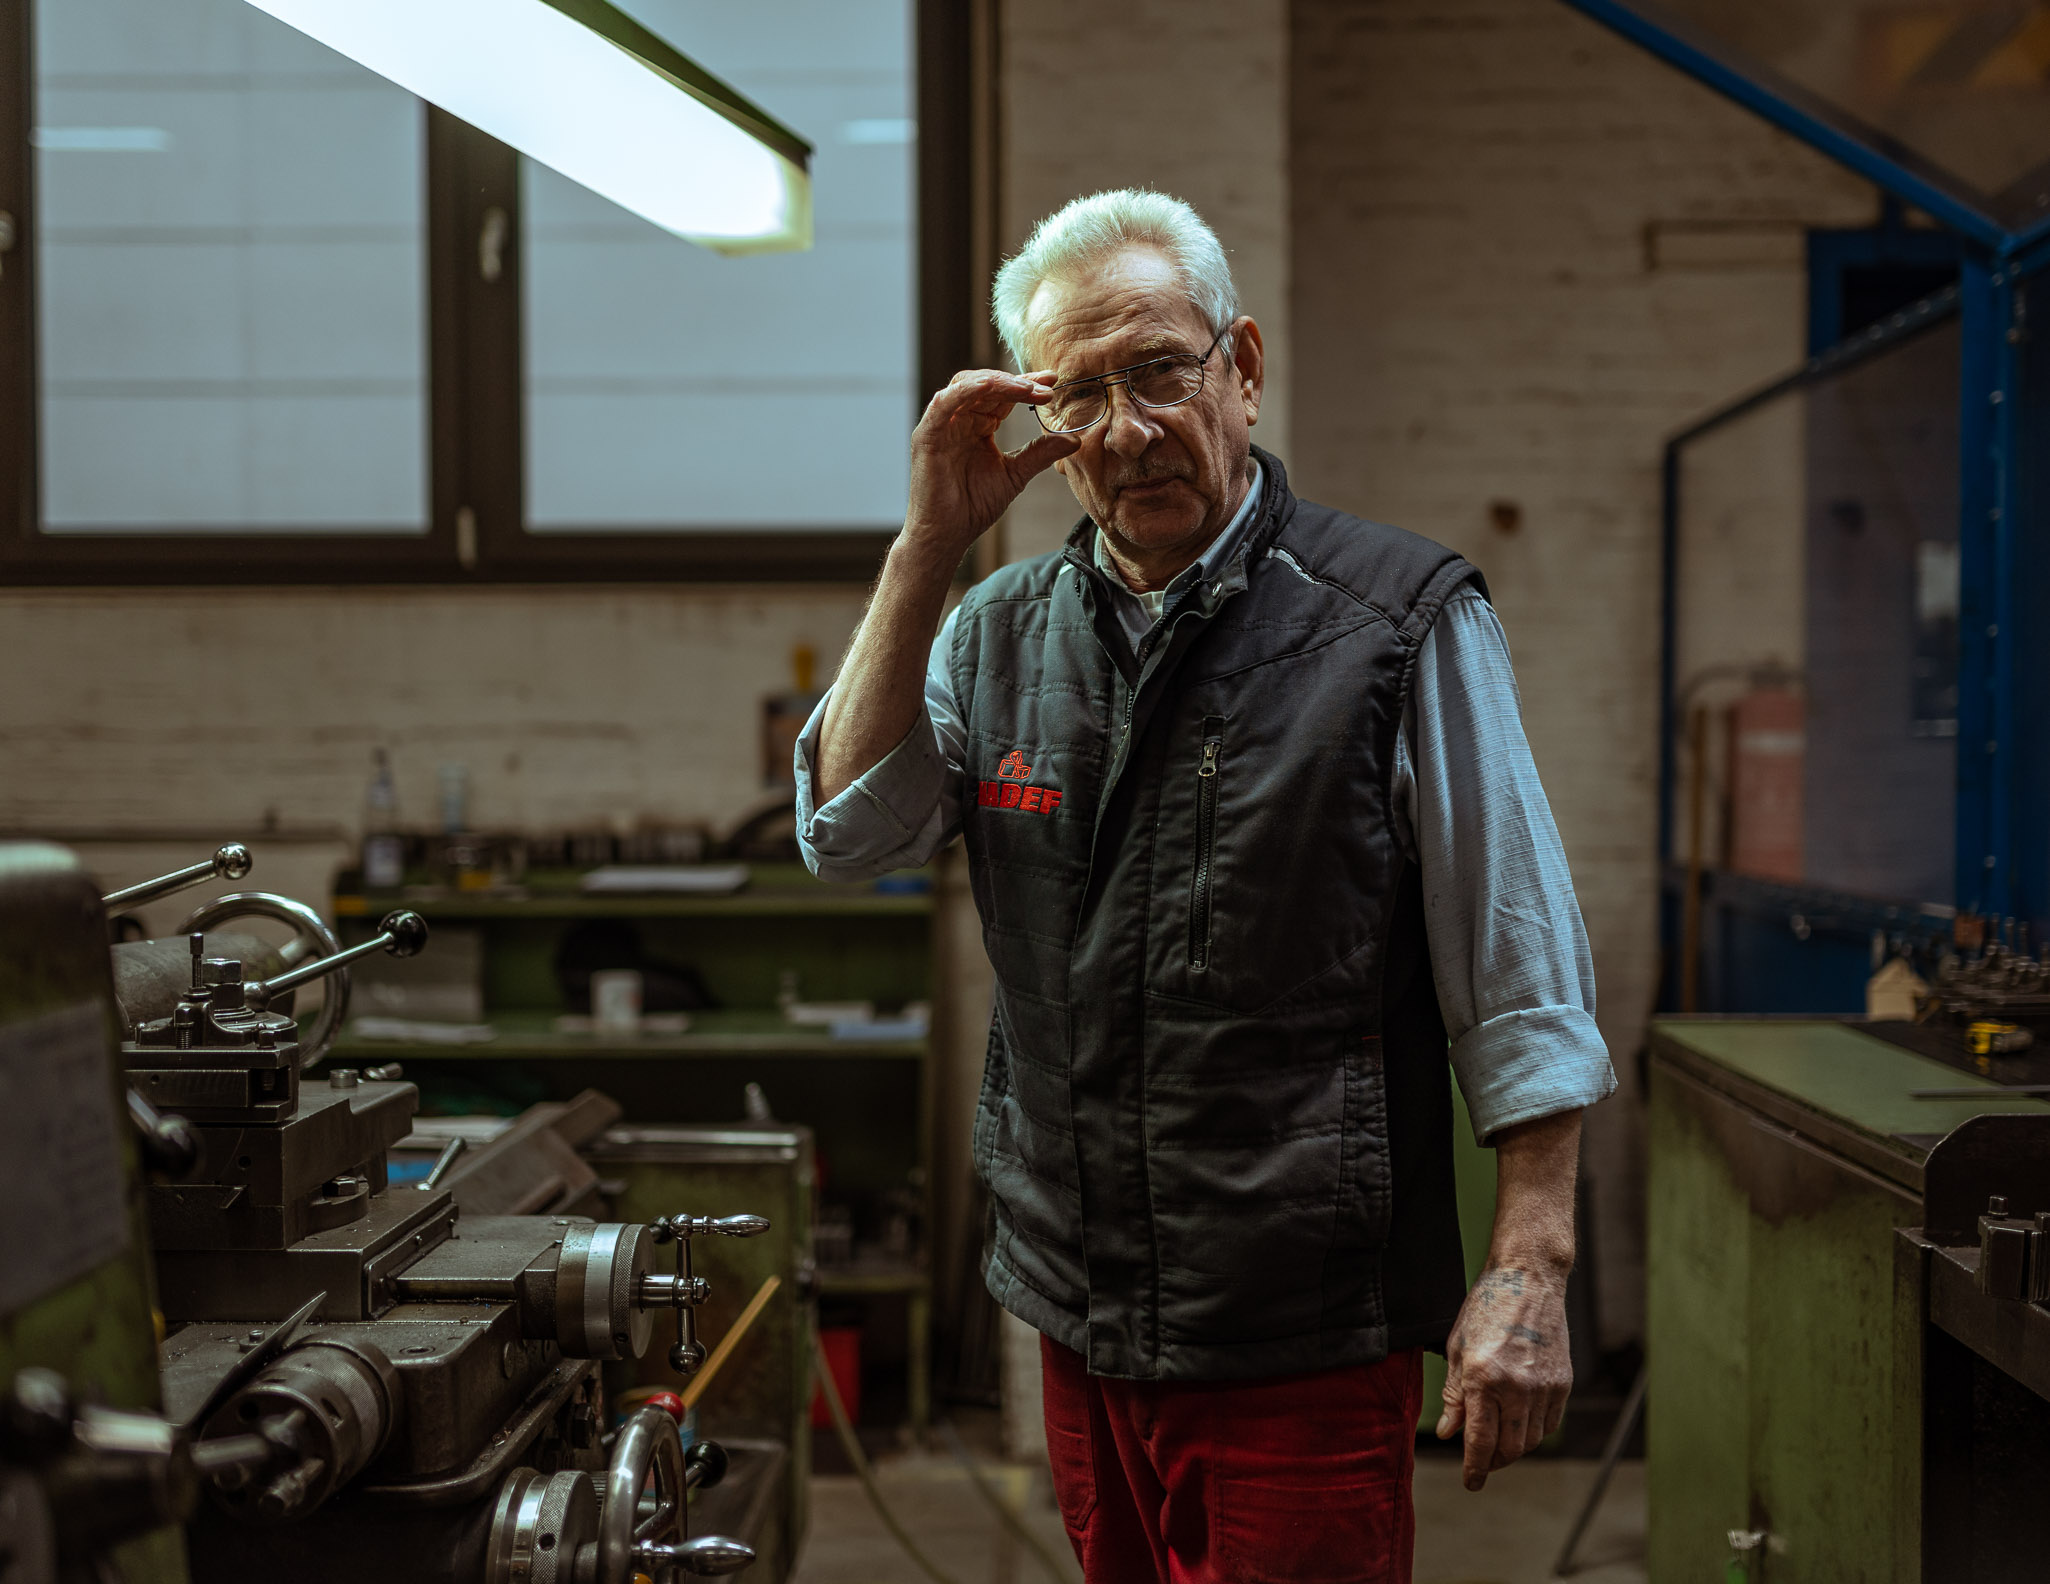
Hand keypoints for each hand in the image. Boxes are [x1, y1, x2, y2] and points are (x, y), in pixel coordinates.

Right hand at [905, 369, 1079, 557]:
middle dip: (1017, 383)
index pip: (1003, 395)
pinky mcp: (927, 435)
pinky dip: (965, 391)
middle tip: (1046, 386)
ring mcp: (942, 425)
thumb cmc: (973, 506)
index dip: (1027, 385)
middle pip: (987, 385)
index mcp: (978, 426)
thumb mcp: (1015, 475)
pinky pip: (944, 404)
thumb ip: (1040, 454)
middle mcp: (959, 419)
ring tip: (1026, 388)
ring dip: (998, 383)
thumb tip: (1074, 439)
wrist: (948, 534)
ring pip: (967, 386)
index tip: (1053, 382)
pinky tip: (988, 386)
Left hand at [1435, 1264, 1572, 1489]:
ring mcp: (1544, 1386)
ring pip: (1531, 1441)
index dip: (1474, 1468)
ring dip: (1514, 1450)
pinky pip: (1549, 1423)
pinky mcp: (1563, 1383)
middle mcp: (1516, 1387)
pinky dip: (1534, 1432)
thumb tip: (1448, 1433)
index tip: (1470, 1482)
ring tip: (1499, 1443)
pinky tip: (1520, 1424)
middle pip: (1509, 1449)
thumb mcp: (1458, 1348)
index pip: (1480, 1441)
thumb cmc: (1486, 1307)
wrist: (1528, 1279)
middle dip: (1493, 1463)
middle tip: (1482, 1464)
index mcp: (1483, 1377)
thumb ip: (1454, 1394)